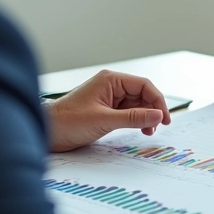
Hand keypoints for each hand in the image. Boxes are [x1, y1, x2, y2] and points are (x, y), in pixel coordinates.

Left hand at [44, 70, 171, 151]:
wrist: (47, 132)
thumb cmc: (68, 121)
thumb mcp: (104, 120)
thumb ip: (133, 117)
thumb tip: (158, 115)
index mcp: (110, 80)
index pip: (143, 85)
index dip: (158, 100)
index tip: (165, 117)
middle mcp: (111, 86)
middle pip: (142, 94)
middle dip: (152, 110)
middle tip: (157, 127)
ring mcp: (108, 98)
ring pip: (136, 104)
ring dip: (144, 117)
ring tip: (147, 131)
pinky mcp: (105, 110)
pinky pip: (127, 113)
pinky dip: (135, 121)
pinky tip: (138, 129)